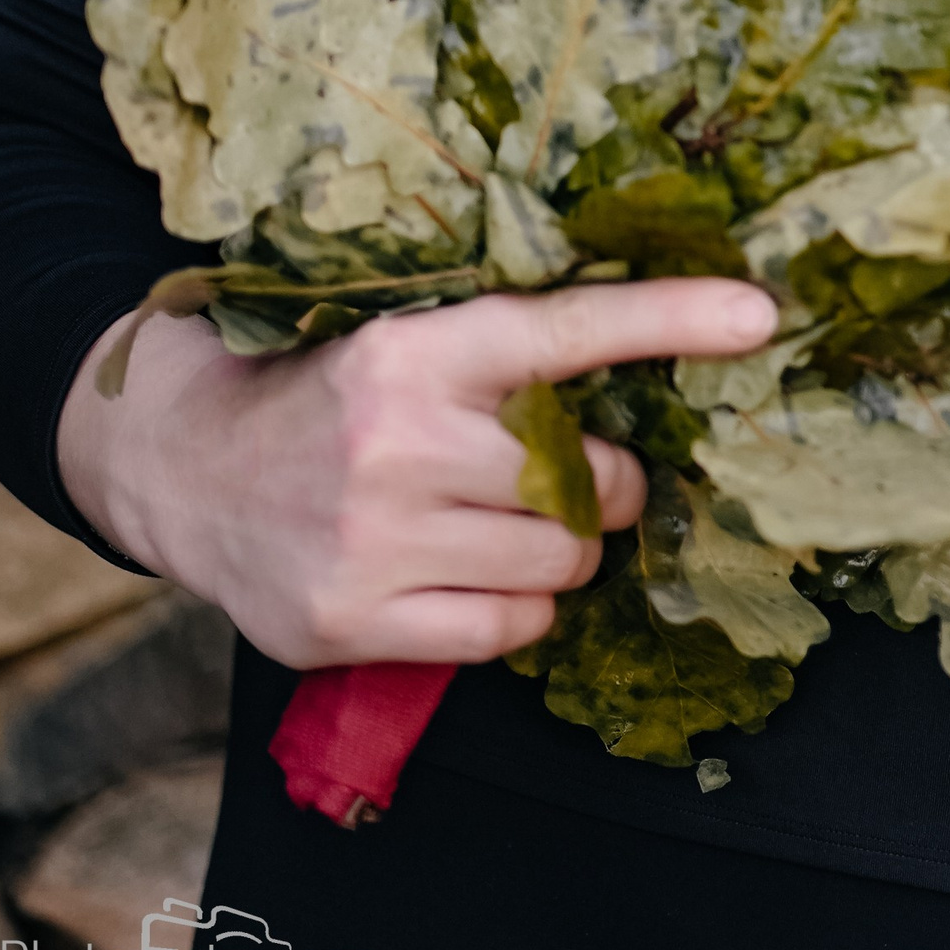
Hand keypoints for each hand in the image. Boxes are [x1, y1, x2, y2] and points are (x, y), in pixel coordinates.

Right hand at [56, 279, 775, 670]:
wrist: (189, 467)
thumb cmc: (334, 399)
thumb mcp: (411, 344)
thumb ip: (512, 358)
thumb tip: (670, 351)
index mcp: (418, 349)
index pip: (569, 330)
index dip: (671, 318)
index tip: (760, 316)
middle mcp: (397, 438)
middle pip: (584, 479)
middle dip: (605, 483)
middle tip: (574, 473)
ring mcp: (372, 538)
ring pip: (555, 562)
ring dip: (561, 551)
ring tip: (508, 525)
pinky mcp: (351, 620)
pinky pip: (504, 632)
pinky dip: (516, 611)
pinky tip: (472, 577)